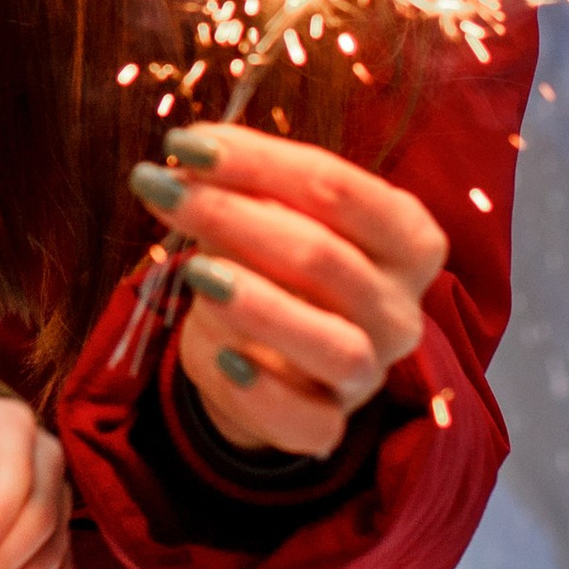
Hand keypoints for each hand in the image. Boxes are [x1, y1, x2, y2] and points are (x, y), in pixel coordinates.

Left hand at [129, 122, 446, 461]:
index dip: (261, 161)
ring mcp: (371, 374)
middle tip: (161, 189)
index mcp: (406, 239)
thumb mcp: (262, 214)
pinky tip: (223, 359)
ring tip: (193, 269)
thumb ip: (240, 188)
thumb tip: (190, 157)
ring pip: (336, 346)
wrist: (261, 353)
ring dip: (260, 305)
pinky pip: (308, 421)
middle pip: (328, 259)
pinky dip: (263, 392)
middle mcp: (401, 309)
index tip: (186, 144)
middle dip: (234, 216)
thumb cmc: (271, 264)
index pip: (342, 189)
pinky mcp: (329, 424)